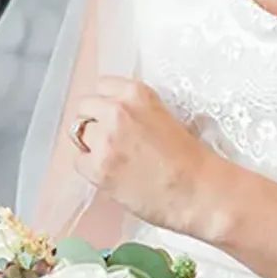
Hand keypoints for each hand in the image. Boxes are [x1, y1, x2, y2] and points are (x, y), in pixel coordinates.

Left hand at [69, 76, 223, 236]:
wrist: (198, 191)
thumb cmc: (191, 160)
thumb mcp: (165, 118)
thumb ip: (136, 111)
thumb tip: (114, 116)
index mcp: (136, 94)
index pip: (102, 86)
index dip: (107, 103)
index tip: (111, 115)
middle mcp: (117, 111)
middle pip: (84, 107)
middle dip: (95, 122)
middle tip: (110, 139)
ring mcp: (105, 139)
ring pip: (77, 133)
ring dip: (91, 144)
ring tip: (113, 159)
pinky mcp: (97, 168)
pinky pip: (79, 162)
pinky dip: (90, 169)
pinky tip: (112, 175)